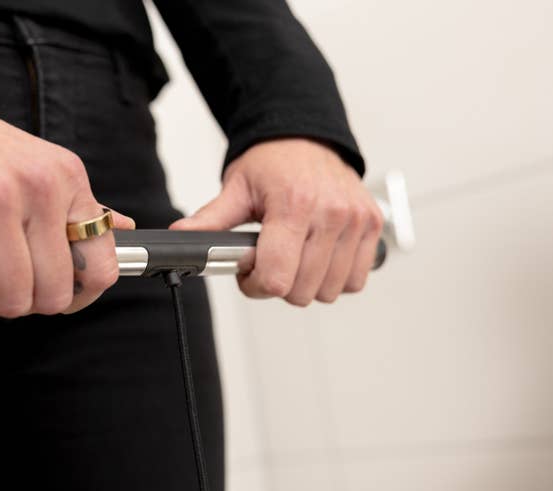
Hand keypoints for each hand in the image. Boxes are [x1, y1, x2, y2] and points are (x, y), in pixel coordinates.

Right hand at [0, 78, 134, 317]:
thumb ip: (72, 204)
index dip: (74, 296)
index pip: (102, 266)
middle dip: (17, 301)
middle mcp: (37, 186)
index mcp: (64, 177)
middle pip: (51, 295)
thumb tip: (123, 227)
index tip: (42, 292)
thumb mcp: (28, 164)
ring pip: (8, 300)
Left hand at [169, 138, 382, 305]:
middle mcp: (331, 213)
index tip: (249, 274)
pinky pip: (356, 280)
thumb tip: (181, 235)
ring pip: (330, 291)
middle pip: (301, 291)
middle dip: (279, 285)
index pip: (278, 277)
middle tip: (269, 262)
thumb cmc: (273, 163)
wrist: (306, 138)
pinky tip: (318, 258)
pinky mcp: (372, 226)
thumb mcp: (236, 188)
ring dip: (308, 284)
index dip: (256, 286)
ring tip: (294, 257)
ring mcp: (355, 221)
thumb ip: (211, 219)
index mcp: (293, 205)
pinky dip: (336, 278)